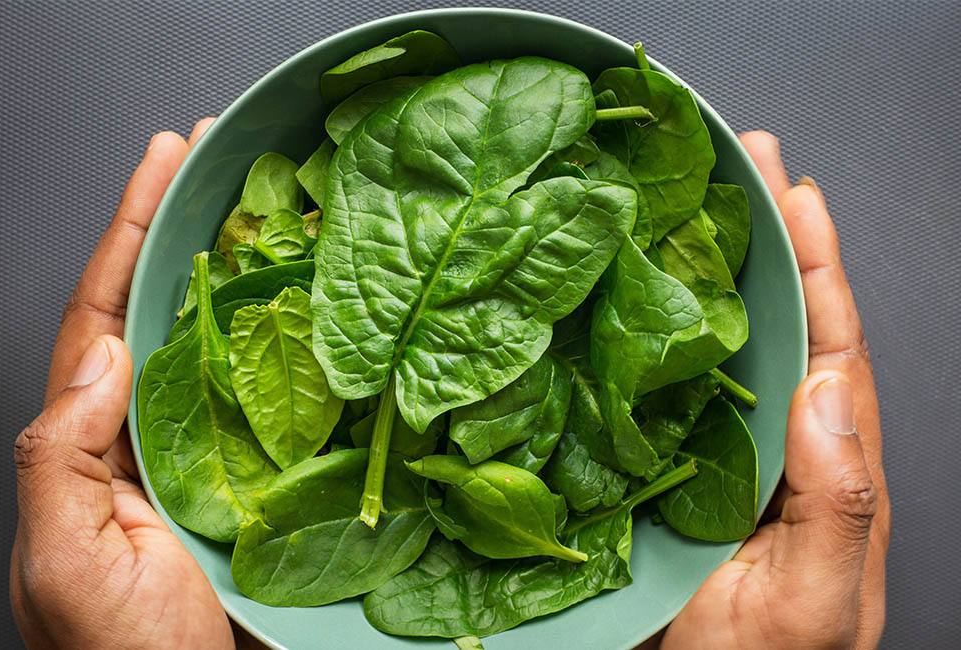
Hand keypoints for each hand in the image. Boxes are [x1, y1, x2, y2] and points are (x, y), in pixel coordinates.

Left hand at [10, 119, 264, 649]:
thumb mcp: (64, 561)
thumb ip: (60, 458)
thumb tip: (101, 356)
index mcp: (91, 442)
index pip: (103, 314)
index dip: (129, 231)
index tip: (165, 161)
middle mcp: (146, 432)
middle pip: (161, 308)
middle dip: (181, 227)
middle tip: (217, 156)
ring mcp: (206, 450)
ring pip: (219, 342)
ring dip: (238, 272)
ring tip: (265, 207)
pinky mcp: (258, 475)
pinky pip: (271, 394)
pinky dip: (285, 342)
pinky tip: (310, 306)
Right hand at [649, 132, 889, 648]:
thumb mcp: (819, 598)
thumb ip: (841, 503)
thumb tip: (828, 394)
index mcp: (824, 462)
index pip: (831, 345)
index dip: (816, 265)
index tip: (796, 194)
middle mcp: (774, 441)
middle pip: (778, 321)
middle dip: (768, 237)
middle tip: (746, 159)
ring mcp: (716, 448)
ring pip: (720, 341)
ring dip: (711, 267)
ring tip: (694, 197)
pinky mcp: (661, 463)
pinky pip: (659, 384)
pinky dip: (653, 328)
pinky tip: (631, 288)